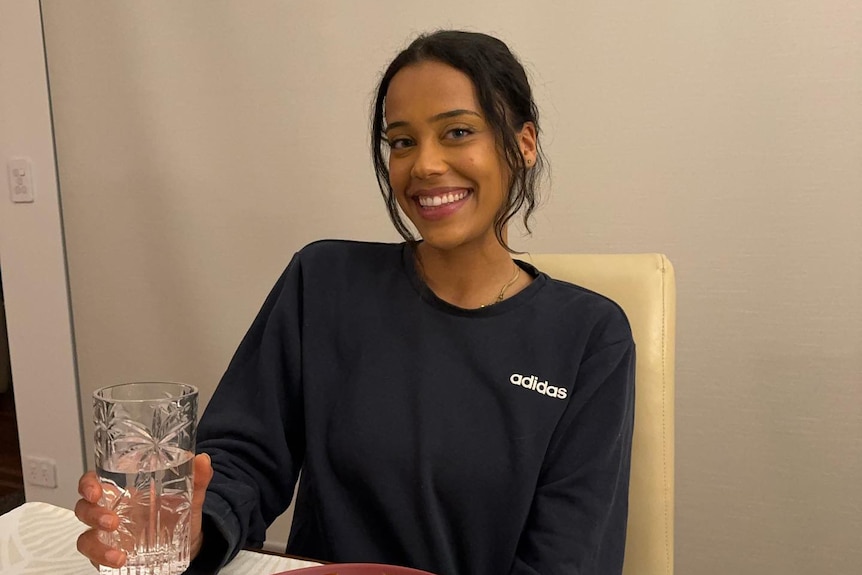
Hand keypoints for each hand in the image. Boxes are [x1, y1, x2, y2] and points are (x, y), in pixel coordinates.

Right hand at [75, 453, 213, 568]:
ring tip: (118, 554)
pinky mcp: (110, 555)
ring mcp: (108, 535)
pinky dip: (103, 560)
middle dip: (92, 515)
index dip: (87, 484)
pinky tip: (120, 560)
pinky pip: (96, 558)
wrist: (188, 542)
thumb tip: (203, 460)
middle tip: (113, 522)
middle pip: (84, 509)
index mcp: (123, 492)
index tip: (95, 490)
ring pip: (86, 537)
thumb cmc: (178, 514)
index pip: (93, 482)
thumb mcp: (190, 495)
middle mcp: (110, 512)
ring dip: (97, 545)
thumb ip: (197, 479)